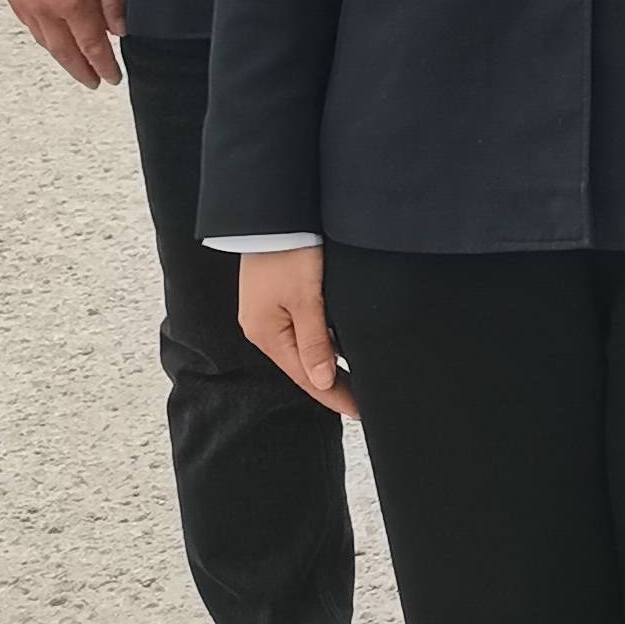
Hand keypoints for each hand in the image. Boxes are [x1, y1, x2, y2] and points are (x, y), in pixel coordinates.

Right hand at [0, 0, 124, 86]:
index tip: (112, 78)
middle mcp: (46, 9)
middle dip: (81, 70)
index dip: (104, 65)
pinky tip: (50, 39)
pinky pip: (28, 25)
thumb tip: (119, 30)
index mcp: (73, 3)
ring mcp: (25, 2)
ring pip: (44, 41)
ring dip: (61, 57)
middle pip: (65, 51)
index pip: (93, 46)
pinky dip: (43, 37)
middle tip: (93, 82)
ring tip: (75, 65)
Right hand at [238, 246, 357, 417]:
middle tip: (361, 400)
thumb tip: (322, 381)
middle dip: (330, 383)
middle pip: (302, 365)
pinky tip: (338, 347)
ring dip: (327, 363)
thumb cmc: (289, 251)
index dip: (333, 395)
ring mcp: (267, 313)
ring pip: (301, 348)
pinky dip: (320, 342)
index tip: (359, 410)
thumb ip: (315, 341)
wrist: (274, 213)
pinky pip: (300, 330)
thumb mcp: (307, 298)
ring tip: (355, 380)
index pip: (305, 376)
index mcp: (266, 333)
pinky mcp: (275, 298)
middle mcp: (263, 327)